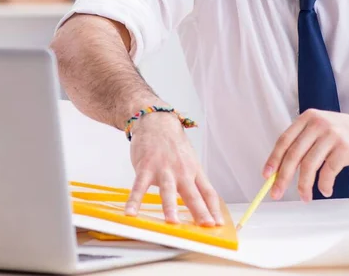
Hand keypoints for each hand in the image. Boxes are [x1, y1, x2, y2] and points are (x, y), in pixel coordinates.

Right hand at [124, 112, 223, 226]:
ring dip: (170, 206)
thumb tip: (201, 203)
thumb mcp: (189, 161)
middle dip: (200, 211)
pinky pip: (139, 186)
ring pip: (168, 190)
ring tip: (172, 222)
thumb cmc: (173, 145)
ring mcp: (164, 169)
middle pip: (193, 194)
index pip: (208, 192)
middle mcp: (182, 171)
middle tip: (206, 226)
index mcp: (194, 171)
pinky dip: (134, 200)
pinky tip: (131, 212)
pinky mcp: (146, 167)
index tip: (218, 224)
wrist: (157, 122)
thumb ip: (193, 181)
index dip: (214, 208)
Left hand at [263, 109, 348, 200]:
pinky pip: (327, 173)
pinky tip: (325, 190)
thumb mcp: (321, 128)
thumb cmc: (345, 132)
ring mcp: (331, 135)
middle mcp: (318, 124)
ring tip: (305, 196)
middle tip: (276, 192)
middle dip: (282, 177)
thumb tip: (281, 168)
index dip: (273, 159)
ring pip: (309, 166)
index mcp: (308, 118)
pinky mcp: (344, 148)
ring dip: (304, 186)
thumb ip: (304, 142)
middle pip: (293, 155)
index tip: (266, 175)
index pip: (284, 140)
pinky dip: (324, 185)